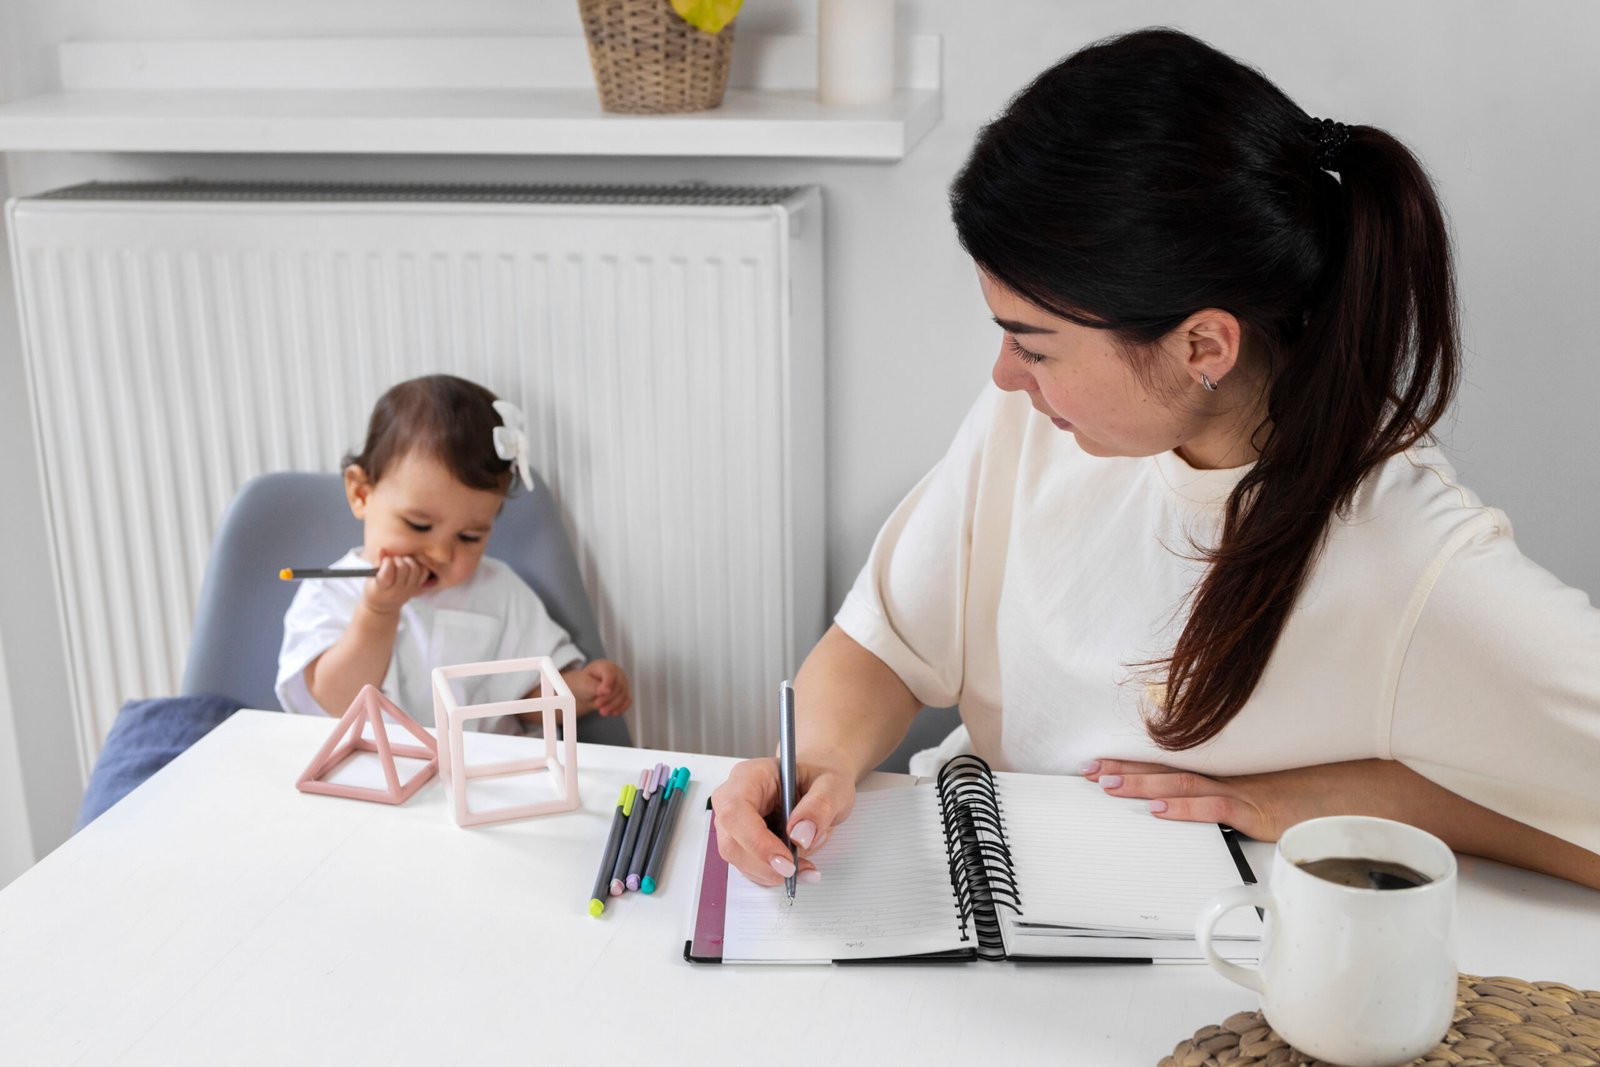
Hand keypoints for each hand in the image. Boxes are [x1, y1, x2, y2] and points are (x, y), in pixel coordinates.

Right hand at [361, 553, 429, 613]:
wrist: (383, 607)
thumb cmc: (375, 589)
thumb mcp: (371, 579)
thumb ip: (377, 563)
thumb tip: (382, 549)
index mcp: (383, 587)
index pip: (388, 571)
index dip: (387, 561)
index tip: (384, 560)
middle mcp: (398, 590)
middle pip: (403, 567)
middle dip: (397, 559)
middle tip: (393, 560)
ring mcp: (410, 590)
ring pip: (415, 569)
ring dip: (409, 560)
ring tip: (402, 562)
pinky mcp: (418, 589)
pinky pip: (424, 573)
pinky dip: (420, 566)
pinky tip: (411, 565)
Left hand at [560, 660, 631, 716]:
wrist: (584, 691)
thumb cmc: (583, 684)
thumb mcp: (583, 684)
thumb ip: (594, 686)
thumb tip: (607, 691)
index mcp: (604, 666)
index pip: (610, 673)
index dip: (607, 684)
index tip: (599, 693)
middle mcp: (616, 672)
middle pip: (618, 686)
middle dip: (608, 698)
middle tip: (597, 704)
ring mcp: (622, 682)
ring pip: (623, 695)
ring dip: (613, 705)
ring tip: (602, 712)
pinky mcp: (624, 692)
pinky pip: (627, 700)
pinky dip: (621, 708)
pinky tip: (613, 712)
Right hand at [710, 757, 855, 886]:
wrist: (820, 784)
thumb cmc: (820, 777)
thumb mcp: (832, 785)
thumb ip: (820, 806)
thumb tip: (800, 836)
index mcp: (751, 775)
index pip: (736, 810)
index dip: (756, 841)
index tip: (785, 860)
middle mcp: (734, 797)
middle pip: (731, 841)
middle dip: (765, 864)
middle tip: (798, 870)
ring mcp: (735, 822)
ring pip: (738, 859)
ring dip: (771, 872)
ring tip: (805, 865)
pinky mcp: (742, 841)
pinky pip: (748, 866)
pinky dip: (772, 874)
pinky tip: (796, 866)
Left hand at [1084, 757, 1428, 840]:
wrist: (1391, 788)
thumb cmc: (1350, 788)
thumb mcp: (1295, 785)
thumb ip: (1262, 790)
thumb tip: (1233, 799)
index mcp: (1244, 766)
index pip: (1182, 760)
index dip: (1142, 760)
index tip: (1106, 758)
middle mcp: (1243, 772)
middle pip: (1174, 766)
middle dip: (1127, 769)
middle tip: (1088, 769)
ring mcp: (1254, 789)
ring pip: (1187, 782)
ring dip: (1142, 784)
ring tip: (1105, 782)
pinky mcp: (1269, 809)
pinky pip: (1221, 806)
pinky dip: (1188, 805)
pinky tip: (1159, 806)